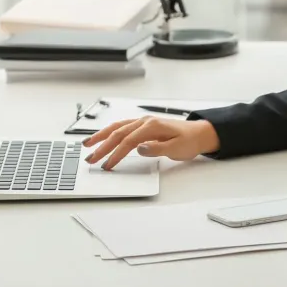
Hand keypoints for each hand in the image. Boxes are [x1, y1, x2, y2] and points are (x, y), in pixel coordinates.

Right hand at [83, 117, 219, 169]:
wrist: (199, 133)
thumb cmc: (189, 141)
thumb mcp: (177, 148)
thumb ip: (157, 149)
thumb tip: (139, 148)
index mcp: (152, 126)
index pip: (128, 141)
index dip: (116, 154)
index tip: (107, 165)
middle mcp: (145, 122)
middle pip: (118, 134)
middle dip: (102, 146)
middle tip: (90, 159)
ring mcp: (143, 122)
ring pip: (117, 128)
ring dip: (101, 137)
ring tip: (87, 145)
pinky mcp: (143, 126)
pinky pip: (122, 127)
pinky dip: (109, 132)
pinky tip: (101, 138)